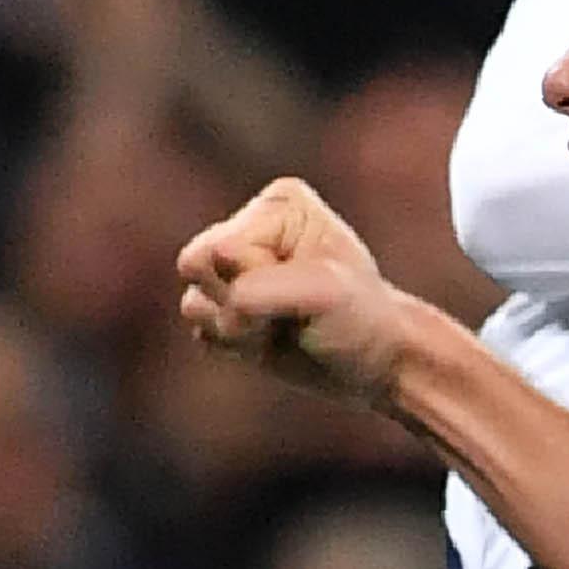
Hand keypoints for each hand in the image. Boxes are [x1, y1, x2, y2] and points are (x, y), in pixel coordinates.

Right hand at [174, 178, 422, 405]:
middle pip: (194, 267)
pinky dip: (235, 347)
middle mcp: (249, 228)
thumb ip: (269, 286)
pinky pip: (201, 333)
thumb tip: (230, 300)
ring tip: (286, 327)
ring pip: (193, 306)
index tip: (306, 289)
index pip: (222, 248)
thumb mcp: (328, 293)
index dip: (256, 279)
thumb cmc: (361, 318)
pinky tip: (271, 342)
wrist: (376, 362)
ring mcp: (233, 269)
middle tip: (292, 313)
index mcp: (279, 206)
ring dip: (239, 331)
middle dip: (239, 304)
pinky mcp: (225, 308)